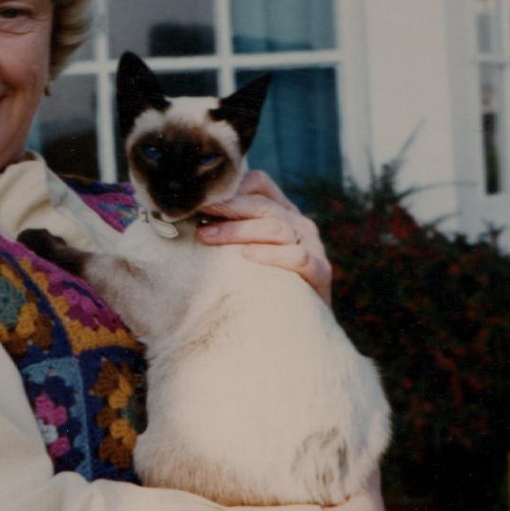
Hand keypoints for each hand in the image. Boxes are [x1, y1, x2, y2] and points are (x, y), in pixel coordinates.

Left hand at [197, 170, 332, 304]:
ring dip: (239, 230)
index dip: (231, 188)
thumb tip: (188, 219)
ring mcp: (313, 247)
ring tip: (209, 237)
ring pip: (276, 227)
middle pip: (262, 205)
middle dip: (227, 208)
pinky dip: (271, 255)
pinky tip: (248, 257)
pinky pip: (297, 257)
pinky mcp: (321, 272)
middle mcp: (300, 224)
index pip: (259, 184)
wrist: (299, 327)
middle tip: (198, 215)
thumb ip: (231, 233)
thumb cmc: (266, 286)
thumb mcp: (248, 253)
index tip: (201, 199)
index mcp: (283, 213)